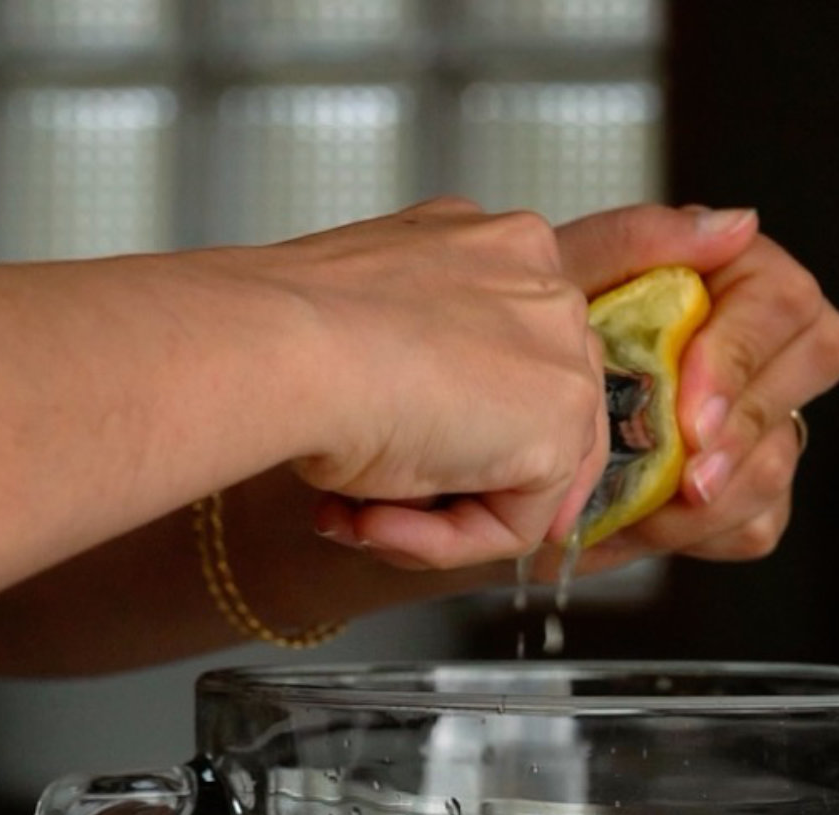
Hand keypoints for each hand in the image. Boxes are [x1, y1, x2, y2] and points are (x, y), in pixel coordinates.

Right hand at [287, 197, 608, 568]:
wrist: (280, 348)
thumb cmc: (293, 335)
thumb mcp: (367, 338)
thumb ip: (417, 372)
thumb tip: (430, 438)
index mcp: (490, 246)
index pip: (515, 357)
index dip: (472, 434)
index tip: (414, 481)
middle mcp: (537, 285)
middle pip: (535, 418)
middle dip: (459, 487)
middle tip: (380, 519)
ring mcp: (559, 351)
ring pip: (523, 477)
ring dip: (436, 519)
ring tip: (359, 518)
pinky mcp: (559, 426)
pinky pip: (514, 523)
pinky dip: (444, 543)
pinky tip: (375, 520)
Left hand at [540, 201, 838, 578]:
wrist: (493, 445)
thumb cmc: (530, 354)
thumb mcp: (561, 284)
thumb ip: (638, 241)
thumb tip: (735, 223)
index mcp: (727, 280)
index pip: (783, 304)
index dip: (741, 359)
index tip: (691, 416)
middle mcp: (758, 348)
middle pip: (814, 369)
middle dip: (741, 432)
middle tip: (684, 476)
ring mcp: (761, 424)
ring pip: (781, 459)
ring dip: (709, 496)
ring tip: (636, 506)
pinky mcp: (748, 496)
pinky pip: (759, 523)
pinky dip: (698, 535)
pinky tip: (644, 524)